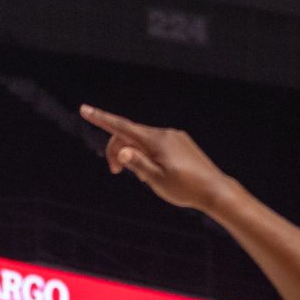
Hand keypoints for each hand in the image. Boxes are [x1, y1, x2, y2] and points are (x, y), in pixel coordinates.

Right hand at [80, 107, 235, 212]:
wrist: (215, 190)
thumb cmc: (185, 188)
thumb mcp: (157, 180)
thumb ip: (137, 164)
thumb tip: (121, 152)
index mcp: (156, 140)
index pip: (122, 127)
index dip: (101, 119)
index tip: (84, 109)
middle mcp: (165, 133)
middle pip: (130, 135)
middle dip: (118, 150)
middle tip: (116, 174)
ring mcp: (174, 137)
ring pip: (144, 142)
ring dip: (136, 157)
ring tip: (147, 180)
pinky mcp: (182, 144)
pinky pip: (157, 145)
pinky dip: (149, 156)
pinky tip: (159, 174)